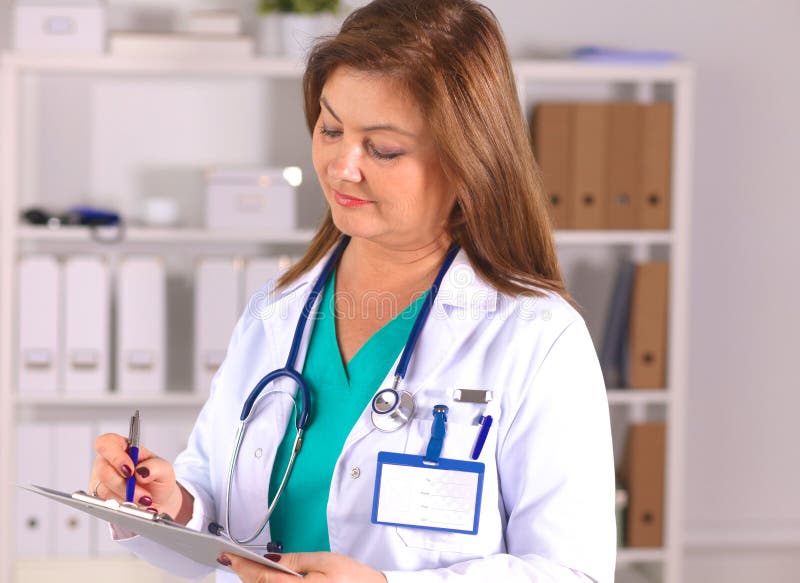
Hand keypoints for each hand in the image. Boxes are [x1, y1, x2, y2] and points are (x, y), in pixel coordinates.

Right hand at [88, 433, 192, 523]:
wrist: (159, 501)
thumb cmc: (158, 479)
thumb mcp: (164, 469)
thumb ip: (156, 466)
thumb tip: (141, 471)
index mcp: (122, 447)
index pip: (106, 443)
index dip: (115, 457)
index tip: (130, 470)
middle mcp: (108, 463)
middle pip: (104, 471)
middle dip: (125, 486)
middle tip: (142, 494)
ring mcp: (102, 481)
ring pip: (105, 491)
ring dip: (126, 498)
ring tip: (143, 500)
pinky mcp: (101, 499)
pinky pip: (106, 505)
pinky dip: (123, 507)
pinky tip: (134, 506)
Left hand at [219, 551, 387, 582]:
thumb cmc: (354, 580)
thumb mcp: (325, 561)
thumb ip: (294, 560)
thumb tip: (270, 559)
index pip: (262, 578)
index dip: (242, 566)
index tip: (228, 556)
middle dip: (245, 575)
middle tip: (232, 560)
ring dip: (255, 582)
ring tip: (246, 569)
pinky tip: (265, 580)